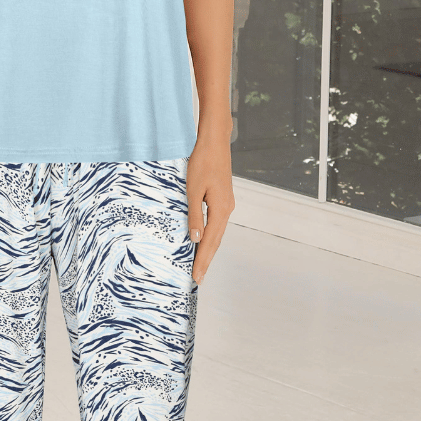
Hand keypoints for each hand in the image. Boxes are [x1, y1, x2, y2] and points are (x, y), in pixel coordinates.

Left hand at [186, 135, 234, 285]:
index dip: (202, 260)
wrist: (214, 142)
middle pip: (216, 241)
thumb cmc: (202, 162)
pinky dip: (210, 236)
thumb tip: (195, 239)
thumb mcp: (193, 189)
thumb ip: (194, 215)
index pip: (210, 241)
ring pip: (217, 233)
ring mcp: (226, 204)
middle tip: (198, 278)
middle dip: (206, 260)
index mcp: (220, 209)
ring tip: (200, 265)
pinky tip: (203, 241)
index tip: (197, 276)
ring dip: (208, 249)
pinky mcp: (222, 199)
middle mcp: (226, 209)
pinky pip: (217, 224)